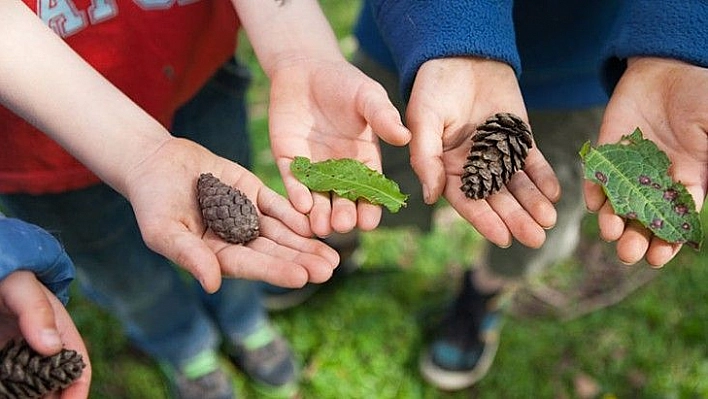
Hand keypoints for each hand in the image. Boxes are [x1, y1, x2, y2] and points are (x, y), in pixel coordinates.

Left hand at [0, 271, 90, 398]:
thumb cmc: (9, 279)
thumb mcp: (20, 288)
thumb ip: (37, 312)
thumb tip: (51, 347)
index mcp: (62, 336)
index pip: (78, 373)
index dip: (76, 395)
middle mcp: (46, 352)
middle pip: (54, 388)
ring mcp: (23, 360)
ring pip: (32, 391)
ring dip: (28, 397)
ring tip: (15, 395)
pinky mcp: (5, 364)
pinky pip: (11, 387)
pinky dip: (10, 393)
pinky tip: (6, 392)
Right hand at [122, 137, 339, 292]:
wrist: (155, 162)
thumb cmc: (152, 200)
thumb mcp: (164, 229)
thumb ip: (190, 255)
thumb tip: (212, 284)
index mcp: (215, 254)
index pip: (250, 265)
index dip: (276, 270)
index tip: (302, 276)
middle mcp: (235, 239)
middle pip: (273, 253)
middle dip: (301, 260)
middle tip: (329, 269)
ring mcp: (246, 216)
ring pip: (281, 232)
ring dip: (306, 243)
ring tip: (333, 256)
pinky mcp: (253, 193)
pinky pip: (278, 206)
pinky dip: (296, 214)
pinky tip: (317, 224)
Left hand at [267, 57, 410, 236]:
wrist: (305, 67)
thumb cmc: (344, 82)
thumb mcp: (368, 97)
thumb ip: (384, 117)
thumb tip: (405, 137)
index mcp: (363, 160)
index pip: (369, 191)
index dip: (370, 208)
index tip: (370, 222)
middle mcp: (339, 170)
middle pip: (343, 201)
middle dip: (343, 215)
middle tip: (343, 225)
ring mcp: (313, 167)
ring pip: (317, 199)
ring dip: (319, 214)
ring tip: (322, 226)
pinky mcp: (288, 159)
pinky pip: (293, 182)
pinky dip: (297, 195)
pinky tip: (301, 206)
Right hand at [406, 57, 559, 247]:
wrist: (462, 54)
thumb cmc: (434, 87)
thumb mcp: (423, 120)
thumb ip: (425, 158)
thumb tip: (428, 197)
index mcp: (447, 167)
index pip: (467, 200)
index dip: (485, 220)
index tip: (503, 238)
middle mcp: (474, 166)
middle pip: (497, 199)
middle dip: (516, 219)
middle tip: (535, 238)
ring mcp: (499, 152)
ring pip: (517, 185)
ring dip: (533, 203)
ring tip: (549, 222)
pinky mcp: (519, 137)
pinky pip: (533, 161)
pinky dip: (544, 177)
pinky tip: (554, 193)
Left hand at [585, 57, 707, 265]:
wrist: (668, 68)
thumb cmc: (701, 95)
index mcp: (690, 180)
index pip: (678, 220)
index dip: (669, 241)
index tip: (659, 258)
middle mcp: (657, 182)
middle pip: (646, 220)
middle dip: (638, 239)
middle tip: (629, 252)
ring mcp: (630, 169)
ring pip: (619, 204)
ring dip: (613, 221)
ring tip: (610, 232)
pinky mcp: (607, 154)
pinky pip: (598, 177)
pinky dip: (594, 190)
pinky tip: (592, 202)